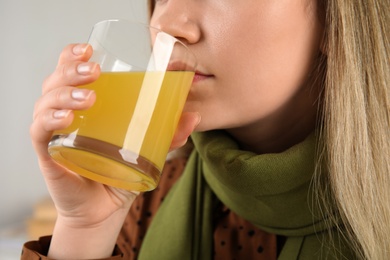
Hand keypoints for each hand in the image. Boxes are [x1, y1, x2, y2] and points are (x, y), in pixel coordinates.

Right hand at [30, 43, 198, 257]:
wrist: (104, 210)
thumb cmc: (120, 174)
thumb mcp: (147, 150)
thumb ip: (168, 134)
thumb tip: (194, 116)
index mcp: (84, 106)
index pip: (70, 72)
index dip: (73, 56)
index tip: (89, 49)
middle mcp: (64, 114)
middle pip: (56, 81)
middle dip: (71, 71)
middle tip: (94, 72)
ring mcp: (55, 134)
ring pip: (46, 102)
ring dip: (64, 94)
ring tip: (89, 98)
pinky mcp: (49, 154)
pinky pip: (39, 132)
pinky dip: (49, 121)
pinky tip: (67, 119)